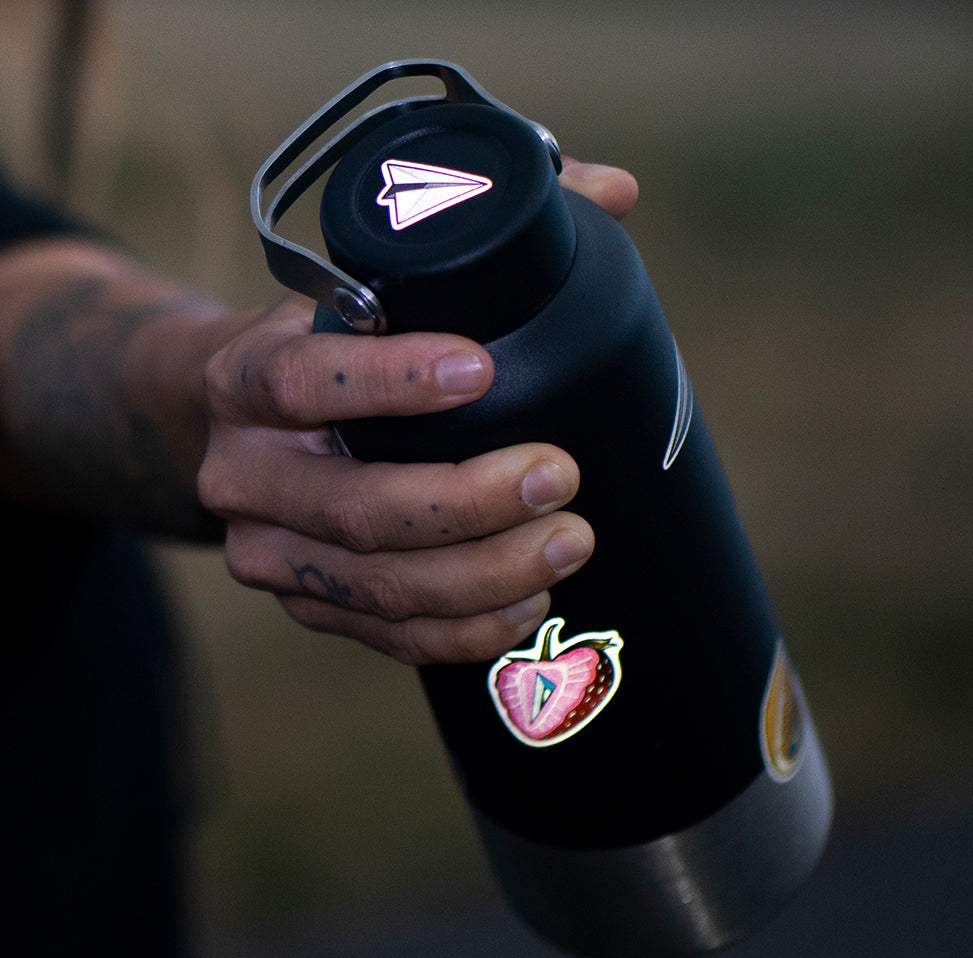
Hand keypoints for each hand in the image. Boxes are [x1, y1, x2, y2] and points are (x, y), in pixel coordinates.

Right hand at [198, 161, 637, 664]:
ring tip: (571, 540)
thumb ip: (478, 221)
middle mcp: (244, 473)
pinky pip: (388, 635)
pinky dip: (465, 629)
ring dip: (484, 573)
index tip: (485, 369)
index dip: (391, 381)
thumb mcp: (366, 279)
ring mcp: (270, 551)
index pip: (302, 381)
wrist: (247, 426)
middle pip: (353, 508)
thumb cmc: (326, 344)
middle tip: (559, 473)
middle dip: (468, 501)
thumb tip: (614, 191)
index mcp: (246, 377)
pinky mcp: (308, 604)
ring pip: (379, 585)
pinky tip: (529, 604)